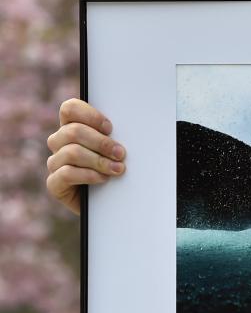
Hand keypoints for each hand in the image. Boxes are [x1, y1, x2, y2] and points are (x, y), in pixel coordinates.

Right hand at [46, 99, 126, 214]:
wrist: (112, 204)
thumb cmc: (118, 172)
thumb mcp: (119, 151)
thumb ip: (118, 137)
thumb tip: (134, 130)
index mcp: (73, 127)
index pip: (70, 109)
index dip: (90, 115)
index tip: (110, 128)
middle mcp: (60, 142)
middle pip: (73, 131)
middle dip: (101, 142)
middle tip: (121, 153)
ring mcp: (55, 163)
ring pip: (71, 152)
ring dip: (99, 161)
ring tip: (118, 169)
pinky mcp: (54, 184)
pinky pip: (66, 174)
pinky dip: (88, 175)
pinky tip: (103, 179)